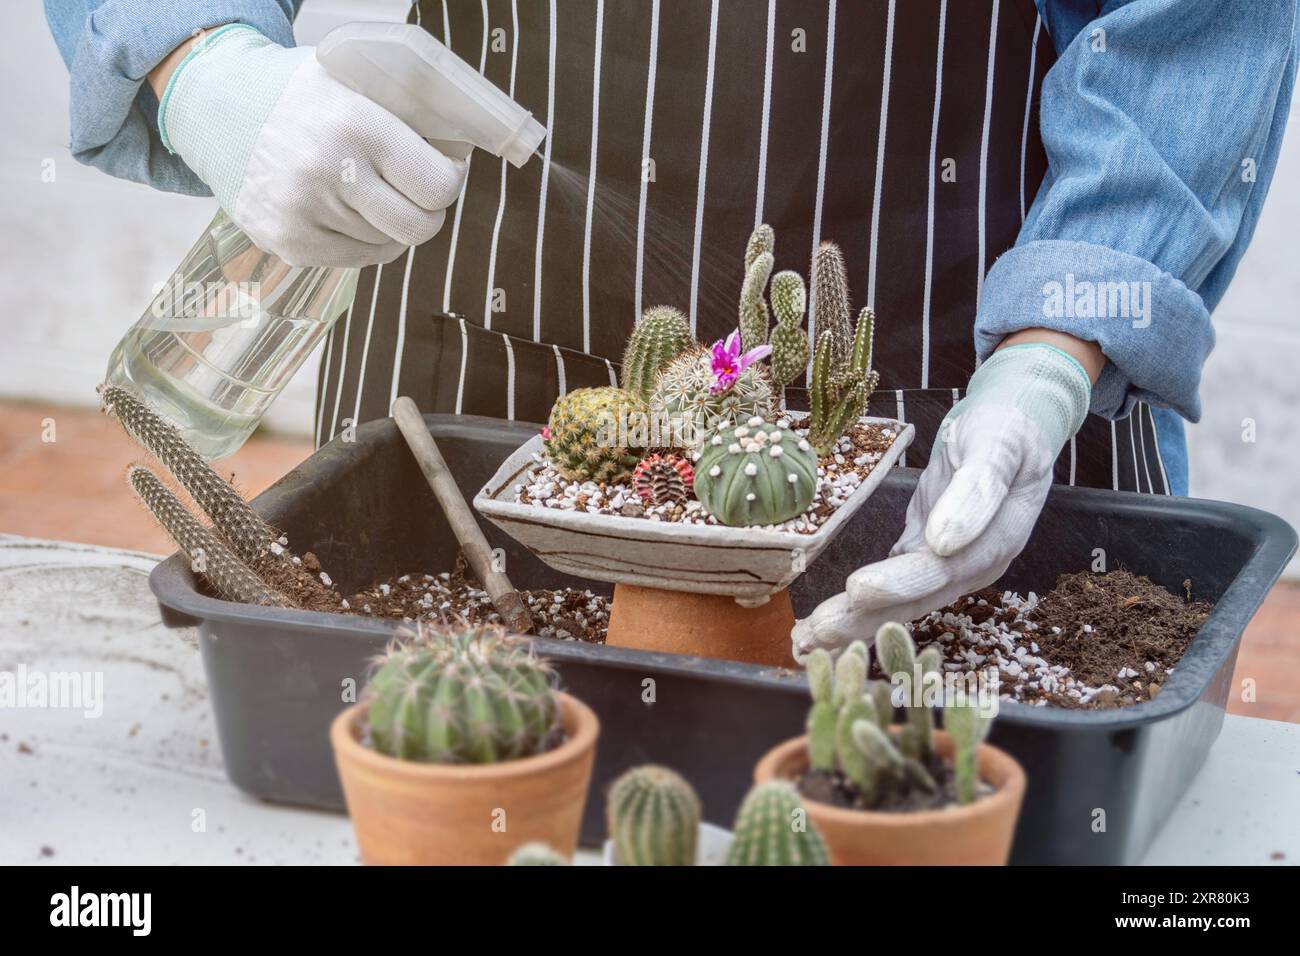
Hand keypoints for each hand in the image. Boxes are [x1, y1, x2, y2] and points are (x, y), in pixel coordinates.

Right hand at [155, 25, 466, 266]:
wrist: (220, 107)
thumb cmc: (305, 96)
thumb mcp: (356, 81)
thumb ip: (407, 116)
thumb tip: (460, 157)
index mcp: (355, 126)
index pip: (437, 187)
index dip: (448, 183)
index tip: (440, 172)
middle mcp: (328, 172)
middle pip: (419, 228)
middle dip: (426, 212)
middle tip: (415, 193)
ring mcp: (304, 213)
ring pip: (387, 245)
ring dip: (388, 225)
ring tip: (366, 191)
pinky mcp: (288, 244)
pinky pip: (356, 260)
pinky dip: (362, 241)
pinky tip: (346, 211)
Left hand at [791, 343, 1093, 660]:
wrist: (1012, 428)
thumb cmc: (1007, 430)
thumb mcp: (998, 446)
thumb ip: (979, 488)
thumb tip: (946, 540)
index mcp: (994, 543)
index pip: (941, 571)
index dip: (900, 584)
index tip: (858, 590)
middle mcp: (970, 566)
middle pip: (915, 598)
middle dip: (864, 618)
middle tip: (815, 633)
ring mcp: (946, 565)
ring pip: (899, 601)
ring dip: (855, 622)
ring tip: (806, 642)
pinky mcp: (923, 556)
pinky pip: (891, 587)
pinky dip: (860, 608)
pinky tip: (825, 627)